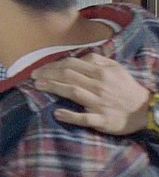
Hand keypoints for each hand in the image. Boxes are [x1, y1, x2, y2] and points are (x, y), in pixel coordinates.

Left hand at [31, 53, 150, 134]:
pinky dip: (70, 116)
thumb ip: (98, 60)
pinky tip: (57, 113)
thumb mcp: (116, 69)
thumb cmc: (126, 88)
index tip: (39, 68)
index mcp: (101, 72)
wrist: (144, 110)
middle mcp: (98, 86)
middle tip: (32, 76)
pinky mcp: (101, 120)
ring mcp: (99, 103)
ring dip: (53, 88)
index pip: (72, 64)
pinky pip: (84, 118)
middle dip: (48, 74)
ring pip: (73, 92)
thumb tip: (79, 56)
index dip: (53, 65)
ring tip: (38, 86)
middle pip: (68, 76)